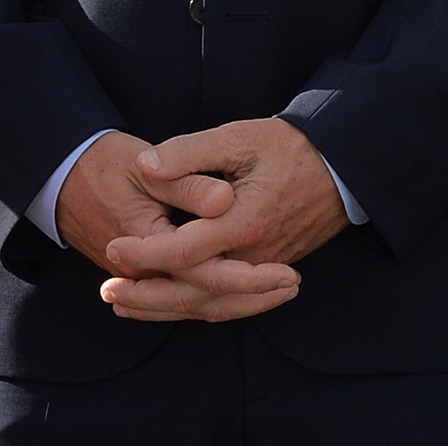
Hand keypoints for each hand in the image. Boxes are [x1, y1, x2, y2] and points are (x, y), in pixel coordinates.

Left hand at [95, 119, 344, 322]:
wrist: (340, 167)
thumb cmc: (290, 147)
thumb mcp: (239, 137)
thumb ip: (190, 152)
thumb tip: (146, 166)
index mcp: (244, 222)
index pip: (185, 252)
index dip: (145, 254)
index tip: (112, 248)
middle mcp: (254, 256)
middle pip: (193, 293)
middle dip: (146, 296)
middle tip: (107, 290)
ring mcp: (262, 268)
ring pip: (209, 306)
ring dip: (165, 309)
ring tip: (125, 304)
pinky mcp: (266, 272)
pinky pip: (227, 304)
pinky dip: (194, 309)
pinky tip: (169, 305)